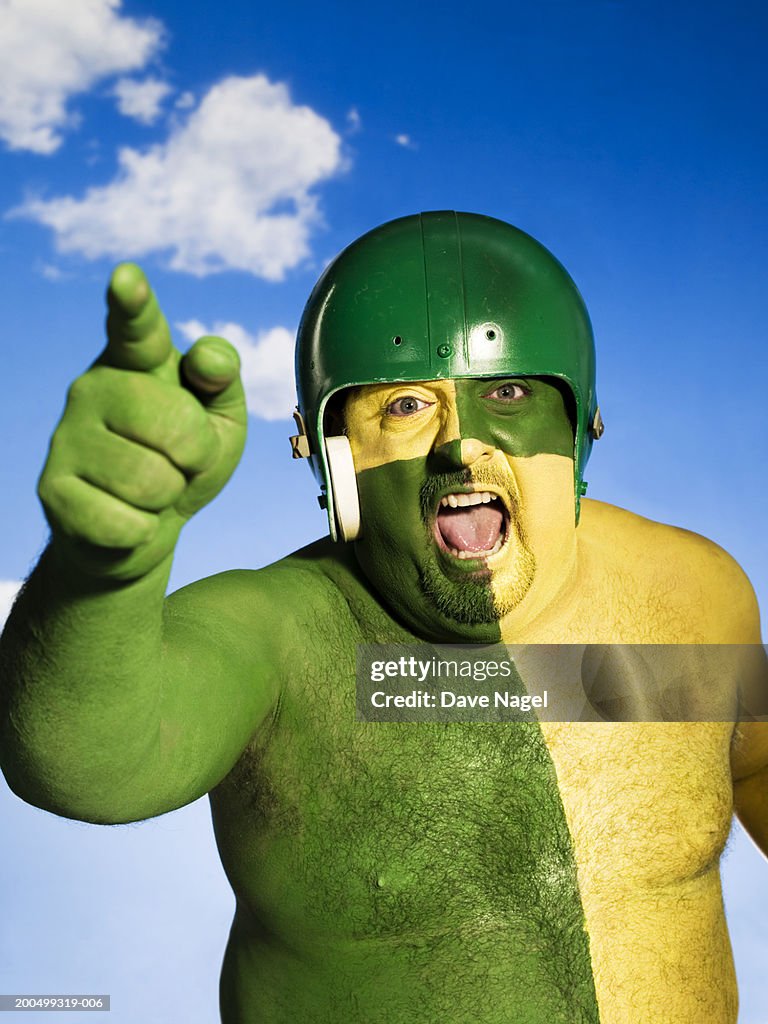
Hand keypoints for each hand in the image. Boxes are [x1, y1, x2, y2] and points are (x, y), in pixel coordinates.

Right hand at [38, 263, 246, 579]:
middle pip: (176, 424)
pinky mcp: (53, 490)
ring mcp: (66, 437)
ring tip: (153, 489)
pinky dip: (144, 530)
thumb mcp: (220, 418)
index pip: (138, 328)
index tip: (127, 278)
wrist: (143, 529)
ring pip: (153, 480)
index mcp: (137, 361)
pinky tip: (127, 518)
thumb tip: (209, 359)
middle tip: (180, 462)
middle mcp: (93, 386)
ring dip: (170, 496)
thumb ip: (222, 380)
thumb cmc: (185, 460)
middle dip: (196, 455)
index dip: (133, 303)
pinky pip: (129, 523)